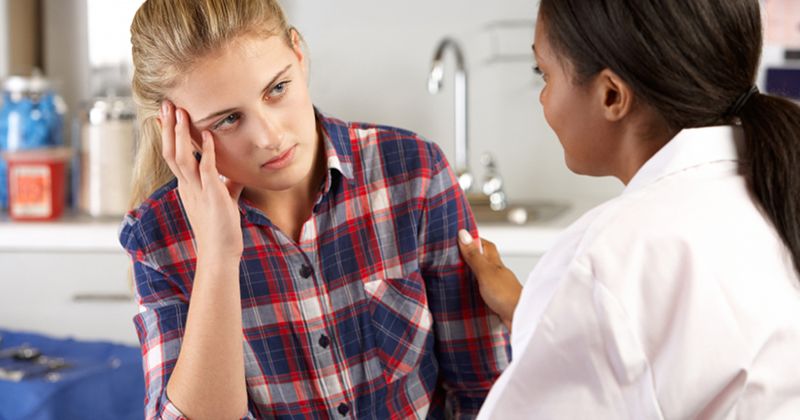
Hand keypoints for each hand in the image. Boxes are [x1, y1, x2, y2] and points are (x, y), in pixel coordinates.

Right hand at [159, 101, 244, 260]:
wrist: (220, 252)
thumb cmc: (222, 228)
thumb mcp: (223, 199)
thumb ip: (226, 183)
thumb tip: (233, 172)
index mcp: (187, 186)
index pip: (173, 154)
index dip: (168, 134)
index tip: (166, 114)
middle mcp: (187, 186)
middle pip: (170, 151)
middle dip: (167, 127)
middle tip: (166, 104)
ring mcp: (196, 191)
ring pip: (180, 158)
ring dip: (179, 134)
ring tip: (180, 112)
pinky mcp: (211, 196)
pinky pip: (206, 169)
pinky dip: (205, 151)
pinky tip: (207, 134)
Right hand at [458, 230, 521, 328]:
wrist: (520, 317)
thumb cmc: (506, 295)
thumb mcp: (485, 272)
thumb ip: (474, 255)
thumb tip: (464, 234)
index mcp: (495, 263)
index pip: (486, 245)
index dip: (474, 240)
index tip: (462, 238)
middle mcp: (497, 274)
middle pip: (484, 260)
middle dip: (471, 257)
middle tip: (456, 257)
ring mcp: (497, 287)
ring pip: (483, 276)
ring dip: (472, 275)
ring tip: (457, 276)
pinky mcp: (496, 301)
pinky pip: (483, 292)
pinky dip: (475, 291)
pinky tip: (468, 296)